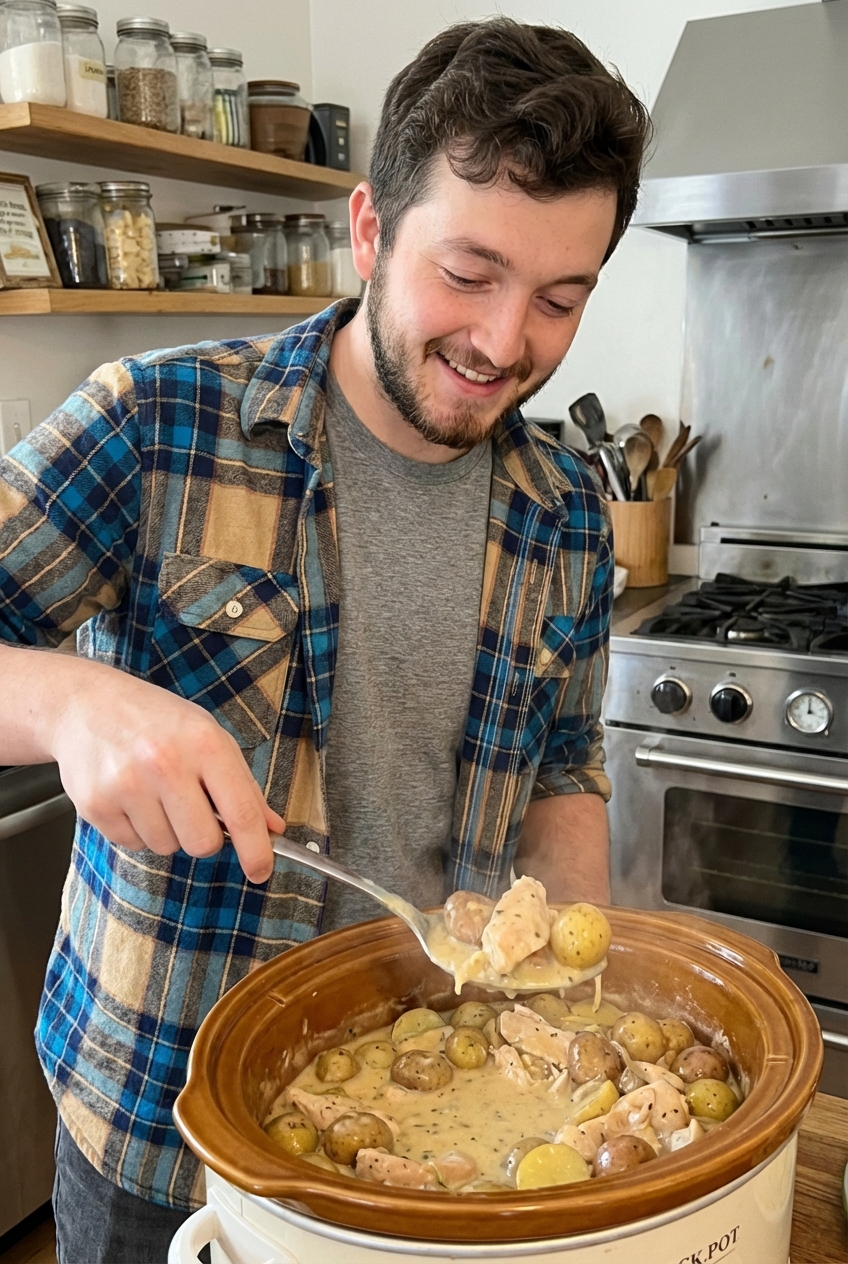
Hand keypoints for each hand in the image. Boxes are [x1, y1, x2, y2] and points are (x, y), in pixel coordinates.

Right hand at [48, 660, 283, 882]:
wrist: (84, 704)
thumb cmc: (155, 720)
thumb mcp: (208, 735)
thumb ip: (242, 784)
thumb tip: (272, 828)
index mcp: (204, 744)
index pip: (241, 812)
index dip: (256, 850)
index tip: (261, 871)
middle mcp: (166, 764)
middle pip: (203, 843)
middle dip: (204, 836)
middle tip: (190, 807)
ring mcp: (127, 785)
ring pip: (167, 847)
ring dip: (167, 830)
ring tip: (153, 792)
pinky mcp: (96, 805)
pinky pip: (133, 845)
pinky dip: (136, 829)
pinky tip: (129, 796)